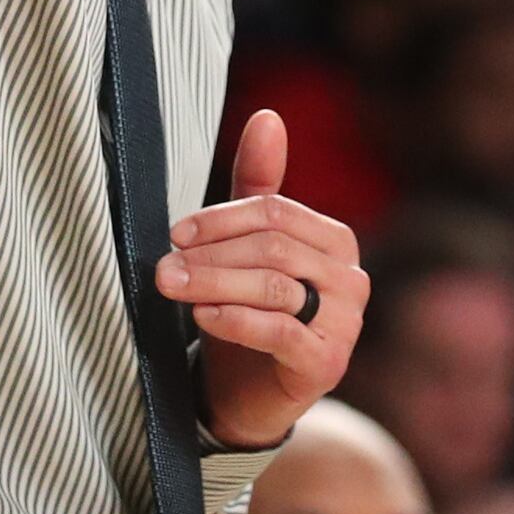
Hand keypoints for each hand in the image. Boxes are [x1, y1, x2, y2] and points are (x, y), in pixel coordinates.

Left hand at [162, 108, 365, 451]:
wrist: (248, 396)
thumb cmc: (248, 313)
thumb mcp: (247, 250)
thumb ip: (257, 187)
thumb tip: (267, 117)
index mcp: (334, 241)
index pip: (275, 212)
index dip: (221, 218)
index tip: (176, 232)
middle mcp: (350, 278)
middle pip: (273, 248)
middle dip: (212, 253)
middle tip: (163, 264)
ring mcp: (345, 323)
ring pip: (275, 286)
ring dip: (215, 283)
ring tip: (173, 286)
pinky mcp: (327, 363)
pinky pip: (281, 331)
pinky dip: (237, 320)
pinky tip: (205, 315)